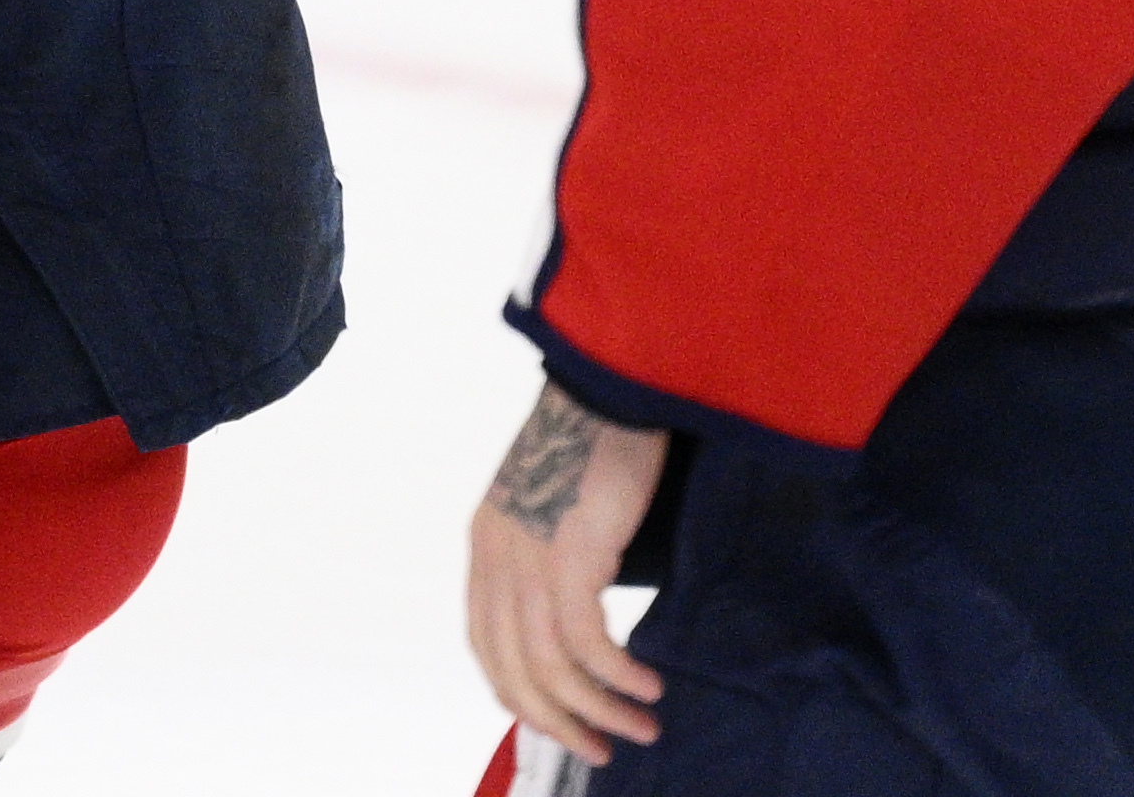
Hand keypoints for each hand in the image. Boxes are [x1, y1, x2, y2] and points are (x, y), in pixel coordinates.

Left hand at [467, 381, 667, 764]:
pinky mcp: (568, 555)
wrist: (609, 384)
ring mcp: (527, 558)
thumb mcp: (554, 507)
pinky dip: (616, 676)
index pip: (486, 647)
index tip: (561, 723)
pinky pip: (587, 644)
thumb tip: (578, 618)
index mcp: (486, 547)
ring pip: (551, 668)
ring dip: (598, 710)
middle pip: (513, 672)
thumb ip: (550, 558)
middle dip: (558, 722)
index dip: (520, 696)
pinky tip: (647, 686)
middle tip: (602, 750)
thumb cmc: (594, 440)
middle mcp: (495, 559)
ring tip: (641, 727)